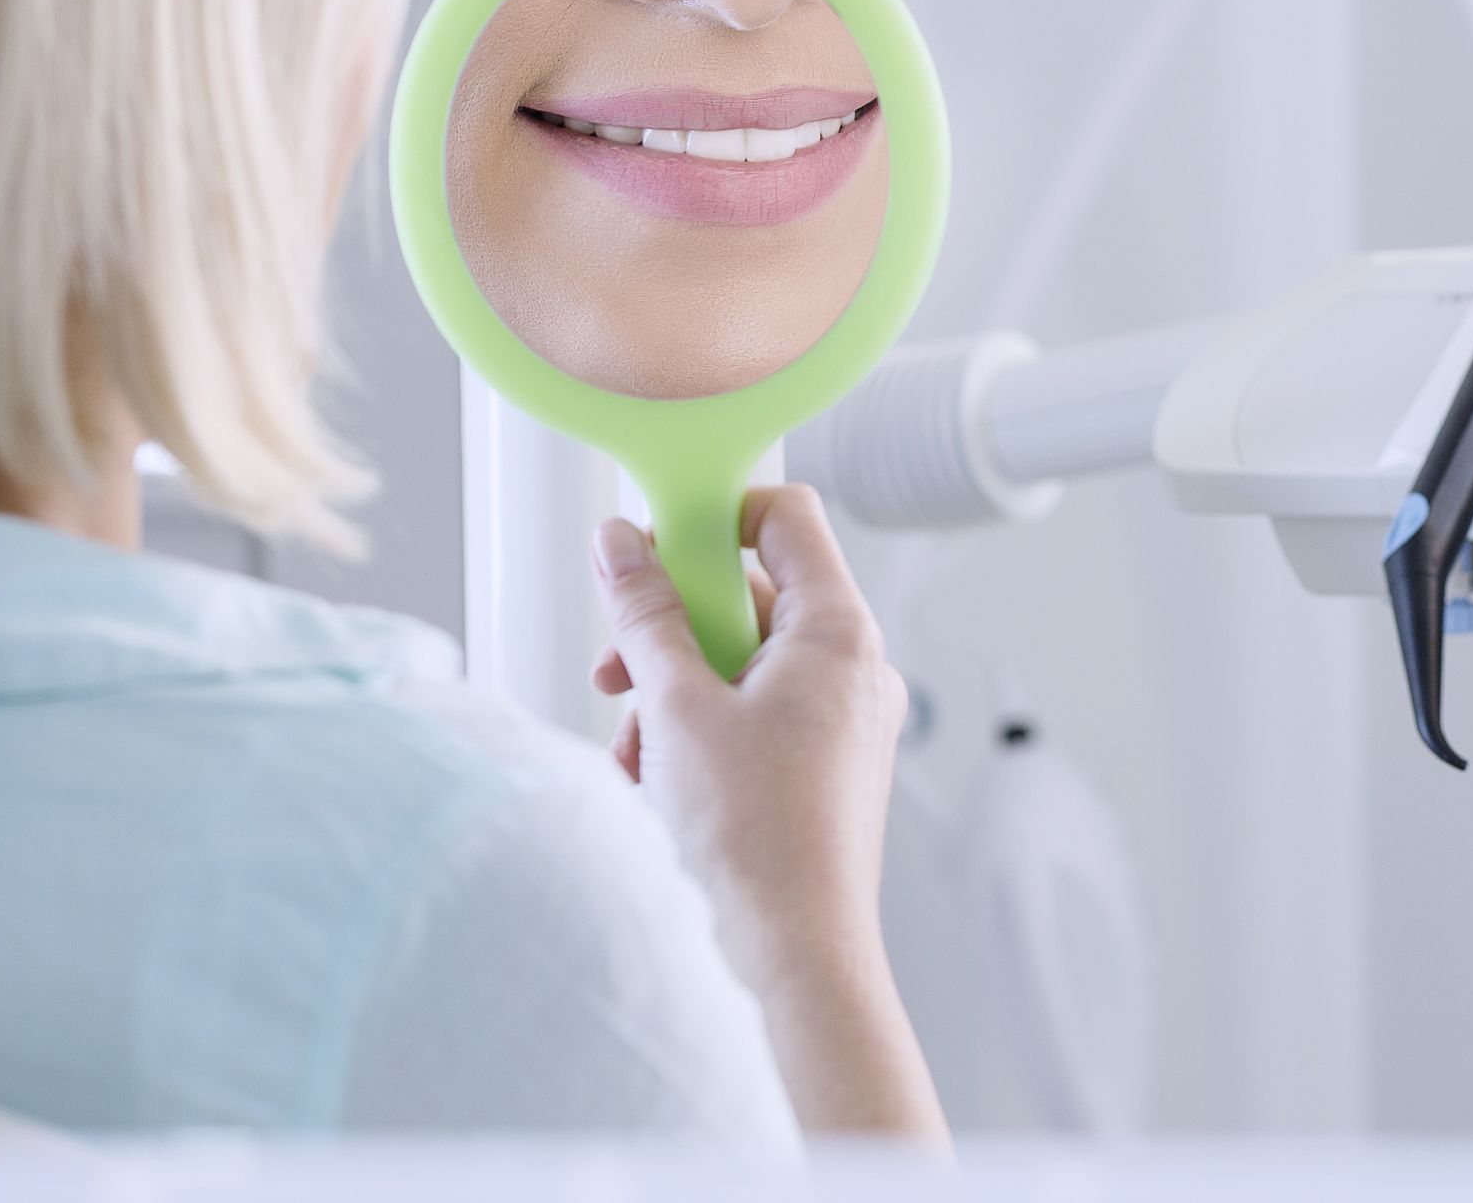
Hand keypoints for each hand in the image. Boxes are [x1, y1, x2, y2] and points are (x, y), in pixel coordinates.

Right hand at [590, 485, 942, 1139]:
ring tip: (635, 749)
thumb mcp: (675, 706)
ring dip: (674, 692)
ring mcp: (846, 722)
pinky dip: (702, 734)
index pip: (784, 516)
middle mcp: (855, 669)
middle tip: (617, 667)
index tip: (651, 546)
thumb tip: (619, 543)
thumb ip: (644, 613)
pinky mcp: (827, 769)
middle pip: (752, 596)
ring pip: (743, 664)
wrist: (793, 956)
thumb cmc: (752, 839)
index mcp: (837, 632)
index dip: (713, 515)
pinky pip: (756, 717)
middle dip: (672, 628)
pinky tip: (657, 783)